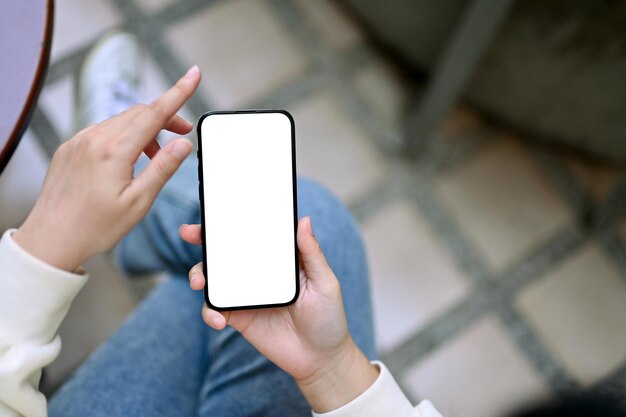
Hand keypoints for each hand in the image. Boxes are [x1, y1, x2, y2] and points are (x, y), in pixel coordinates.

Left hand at [13, 66, 201, 271]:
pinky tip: (128, 160)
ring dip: (145, 130)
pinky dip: (123, 137)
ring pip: (121, 121)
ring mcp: (79, 141)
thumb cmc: (95, 227)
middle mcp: (94, 139)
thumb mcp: (138, 202)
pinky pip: (103, 131)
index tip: (194, 74)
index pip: (154, 112)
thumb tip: (183, 144)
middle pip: (139, 113)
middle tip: (184, 134)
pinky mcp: (70, 148)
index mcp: (113, 151)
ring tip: (154, 157)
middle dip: (166, 117)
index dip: (178, 92)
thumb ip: (163, 168)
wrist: (51, 239)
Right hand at [179, 217, 378, 412]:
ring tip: (200, 283)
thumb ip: (312, 253)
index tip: (217, 210)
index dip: (234, 220)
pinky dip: (210, 313)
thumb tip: (304, 219)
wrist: (320, 360)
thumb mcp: (325, 282)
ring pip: (214, 278)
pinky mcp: (238, 317)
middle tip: (189, 232)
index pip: (253, 233)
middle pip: (226, 251)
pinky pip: (215, 309)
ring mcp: (246, 294)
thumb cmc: (328, 317)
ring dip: (199, 275)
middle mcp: (258, 272)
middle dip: (204, 239)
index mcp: (279, 258)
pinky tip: (219, 320)